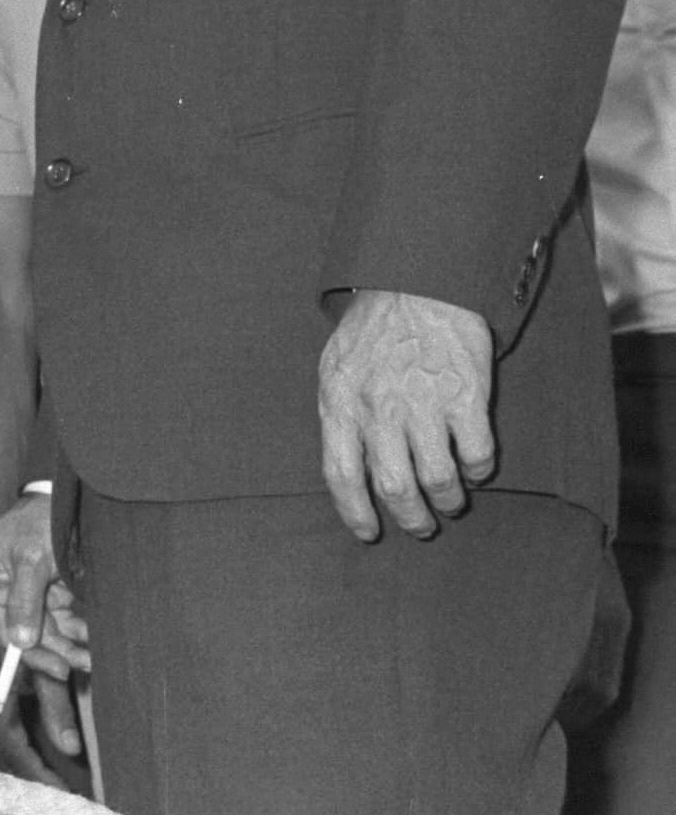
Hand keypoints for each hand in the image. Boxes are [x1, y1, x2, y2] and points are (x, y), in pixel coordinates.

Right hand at [0, 492, 87, 757]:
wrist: (72, 499)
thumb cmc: (40, 519)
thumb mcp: (30, 556)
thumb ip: (23, 599)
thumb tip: (20, 643)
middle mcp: (2, 594)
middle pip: (11, 638)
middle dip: (37, 659)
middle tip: (64, 670)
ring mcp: (29, 599)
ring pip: (41, 638)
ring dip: (64, 651)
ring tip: (89, 660)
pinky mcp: (54, 600)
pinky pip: (62, 628)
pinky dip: (77, 637)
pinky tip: (94, 645)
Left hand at [318, 289, 494, 542]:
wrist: (418, 282)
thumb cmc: (373, 330)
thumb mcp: (336, 368)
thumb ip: (341, 415)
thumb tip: (350, 470)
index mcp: (340, 402)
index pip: (340, 475)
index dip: (354, 512)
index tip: (369, 532)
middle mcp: (380, 407)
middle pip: (394, 487)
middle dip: (410, 517)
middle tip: (420, 526)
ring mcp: (424, 402)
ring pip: (439, 479)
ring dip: (448, 500)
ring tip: (451, 502)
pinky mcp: (467, 395)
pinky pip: (477, 454)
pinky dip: (479, 471)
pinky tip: (475, 469)